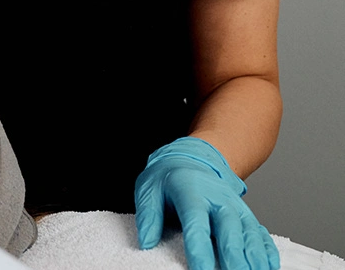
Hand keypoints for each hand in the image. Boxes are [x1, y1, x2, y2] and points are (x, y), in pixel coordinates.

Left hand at [135, 137, 279, 269]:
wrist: (192, 158)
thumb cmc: (168, 178)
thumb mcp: (149, 188)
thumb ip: (148, 215)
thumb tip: (146, 241)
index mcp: (190, 189)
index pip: (195, 221)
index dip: (199, 247)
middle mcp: (217, 197)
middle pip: (229, 227)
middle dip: (234, 256)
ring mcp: (234, 205)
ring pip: (248, 231)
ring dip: (254, 255)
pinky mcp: (245, 214)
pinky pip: (259, 232)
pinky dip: (266, 249)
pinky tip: (270, 266)